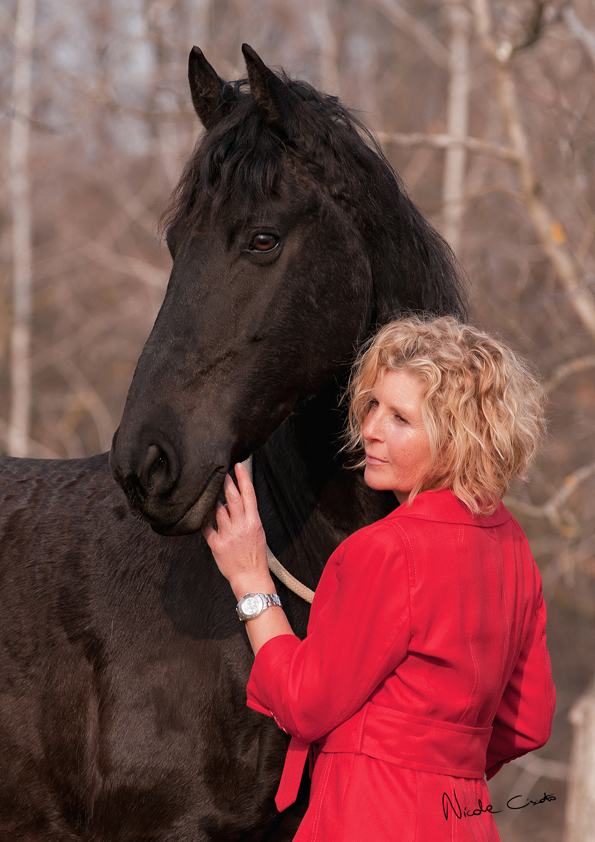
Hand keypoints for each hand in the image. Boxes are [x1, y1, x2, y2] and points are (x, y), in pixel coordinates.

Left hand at [202, 462, 274, 599]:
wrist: (250, 577)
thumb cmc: (255, 556)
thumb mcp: (258, 532)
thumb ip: (247, 517)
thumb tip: (233, 503)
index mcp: (253, 522)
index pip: (249, 495)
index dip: (243, 478)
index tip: (237, 466)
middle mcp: (241, 526)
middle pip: (232, 498)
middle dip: (225, 482)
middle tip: (219, 471)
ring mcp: (228, 535)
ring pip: (217, 510)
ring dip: (214, 501)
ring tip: (211, 495)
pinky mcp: (216, 544)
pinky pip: (206, 527)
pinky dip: (204, 520)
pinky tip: (202, 515)